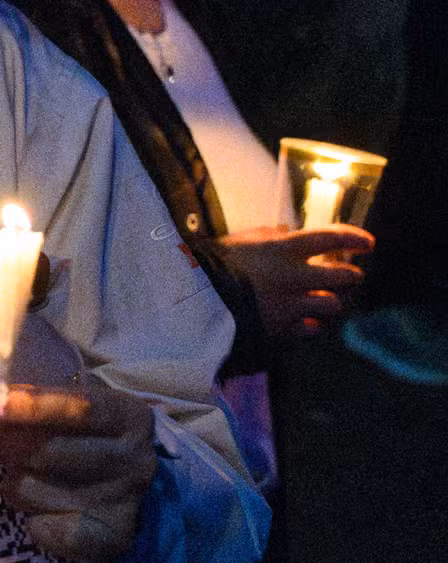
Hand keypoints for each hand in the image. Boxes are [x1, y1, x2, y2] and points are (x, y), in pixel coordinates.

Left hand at [0, 374, 155, 562]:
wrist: (121, 491)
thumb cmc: (79, 438)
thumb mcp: (60, 407)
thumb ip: (13, 395)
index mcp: (128, 415)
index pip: (78, 408)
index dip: (29, 407)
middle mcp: (134, 458)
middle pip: (50, 452)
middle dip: (5, 444)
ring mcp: (123, 501)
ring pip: (35, 490)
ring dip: (15, 483)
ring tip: (24, 476)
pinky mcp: (109, 539)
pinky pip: (46, 530)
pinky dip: (33, 521)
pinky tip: (43, 512)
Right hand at [217, 225, 373, 337]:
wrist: (195, 300)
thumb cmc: (214, 263)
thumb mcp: (241, 239)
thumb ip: (268, 236)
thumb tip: (285, 234)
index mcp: (286, 248)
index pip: (333, 237)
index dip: (355, 238)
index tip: (368, 243)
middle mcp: (295, 276)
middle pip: (342, 275)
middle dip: (351, 275)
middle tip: (351, 275)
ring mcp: (290, 304)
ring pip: (331, 304)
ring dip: (332, 301)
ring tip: (328, 300)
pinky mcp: (280, 328)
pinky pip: (309, 328)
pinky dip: (311, 324)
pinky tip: (307, 321)